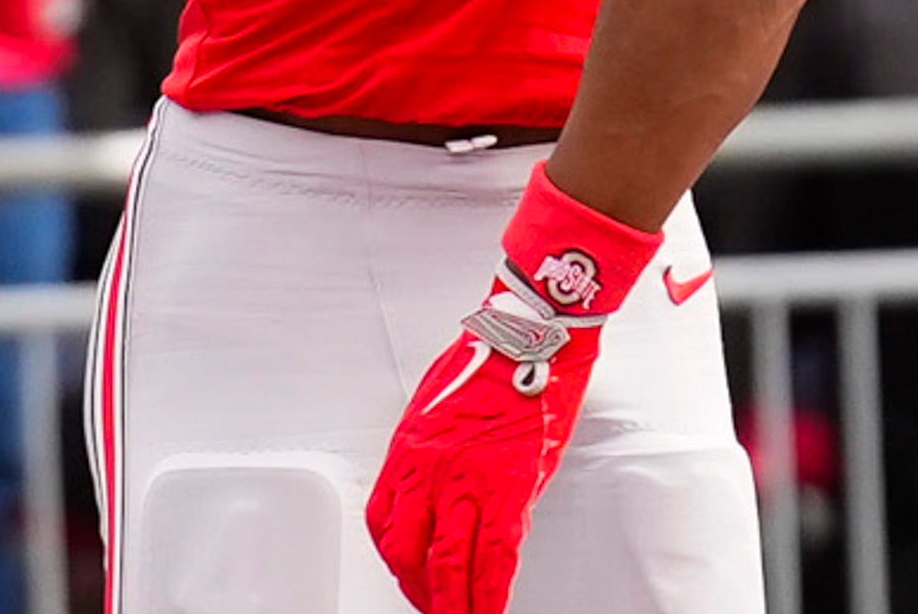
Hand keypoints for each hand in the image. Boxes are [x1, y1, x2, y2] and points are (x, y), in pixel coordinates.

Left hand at [368, 167, 664, 613]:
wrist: (533, 331)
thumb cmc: (495, 357)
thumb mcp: (443, 405)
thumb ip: (437, 453)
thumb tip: (444, 492)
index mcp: (410, 449)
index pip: (384, 522)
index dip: (393, 559)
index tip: (407, 574)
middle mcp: (430, 469)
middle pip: (409, 553)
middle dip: (419, 591)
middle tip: (433, 607)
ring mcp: (468, 482)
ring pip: (449, 566)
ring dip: (453, 604)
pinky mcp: (509, 489)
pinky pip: (495, 559)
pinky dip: (491, 594)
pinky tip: (492, 609)